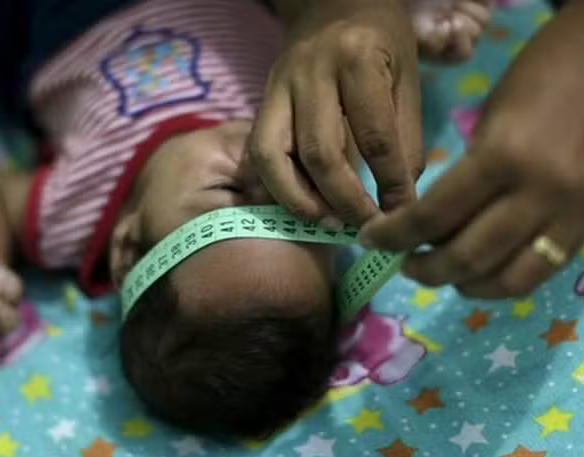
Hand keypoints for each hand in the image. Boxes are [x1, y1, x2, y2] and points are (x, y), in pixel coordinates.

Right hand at [249, 0, 422, 225]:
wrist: (333, 4)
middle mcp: (310, 71)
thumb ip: (404, 139)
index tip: (402, 214)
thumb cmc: (381, 43)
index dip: (390, 184)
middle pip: (319, 152)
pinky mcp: (261, 100)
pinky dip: (277, 186)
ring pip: (274, 156)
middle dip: (344, 200)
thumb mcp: (406, 80)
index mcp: (358, 59)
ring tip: (325, 222)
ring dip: (299, 200)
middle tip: (364, 226)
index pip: (375, 136)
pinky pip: (258, 153)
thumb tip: (399, 202)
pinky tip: (301, 203)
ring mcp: (277, 86)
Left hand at [360, 1, 583, 297]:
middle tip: (403, 263)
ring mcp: (569, 216)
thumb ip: (463, 176)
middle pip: (466, 257)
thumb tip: (430, 224)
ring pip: (505, 278)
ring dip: (462, 284)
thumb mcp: (490, 120)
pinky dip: (502, 283)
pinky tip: (480, 275)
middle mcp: (537, 195)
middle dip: (424, 269)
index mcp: (502, 158)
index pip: (432, 217)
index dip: (393, 236)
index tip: (371, 239)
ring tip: (439, 273)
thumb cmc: (542, 77)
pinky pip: (539, 273)